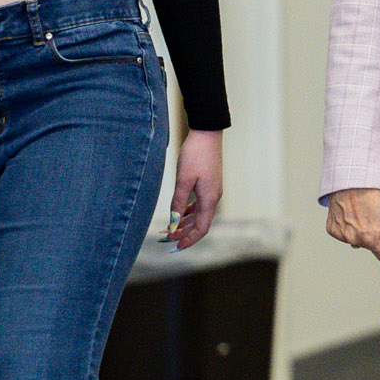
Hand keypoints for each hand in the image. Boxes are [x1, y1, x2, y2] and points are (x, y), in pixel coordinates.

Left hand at [167, 130, 222, 247]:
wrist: (207, 133)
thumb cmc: (195, 154)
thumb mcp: (183, 180)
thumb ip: (178, 203)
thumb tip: (173, 224)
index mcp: (209, 199)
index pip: (202, 228)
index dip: (189, 239)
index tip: (175, 246)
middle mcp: (213, 197)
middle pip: (200, 223)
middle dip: (183, 232)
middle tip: (166, 237)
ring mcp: (212, 190)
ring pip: (199, 214)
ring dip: (184, 222)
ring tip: (169, 227)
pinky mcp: (208, 183)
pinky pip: (199, 204)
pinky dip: (188, 211)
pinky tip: (178, 212)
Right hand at [324, 187, 379, 265]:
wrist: (352, 179)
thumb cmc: (373, 194)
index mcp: (372, 239)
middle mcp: (355, 240)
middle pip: (371, 247)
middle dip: (375, 236)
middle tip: (374, 217)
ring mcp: (342, 235)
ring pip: (357, 241)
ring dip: (360, 231)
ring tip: (361, 213)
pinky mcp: (332, 230)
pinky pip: (344, 234)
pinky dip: (348, 226)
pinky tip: (350, 213)